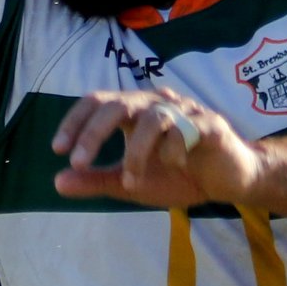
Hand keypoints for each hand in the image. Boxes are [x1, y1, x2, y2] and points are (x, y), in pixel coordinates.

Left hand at [51, 87, 259, 207]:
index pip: (97, 102)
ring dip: (136, 152)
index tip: (58, 149)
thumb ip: (97, 180)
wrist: (229, 182)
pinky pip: (187, 129)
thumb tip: (57, 182)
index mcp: (133, 111)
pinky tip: (174, 166)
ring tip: (131, 182)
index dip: (75, 121)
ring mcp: (183, 110)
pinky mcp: (209, 124)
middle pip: (118, 103)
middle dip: (94, 132)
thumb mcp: (131, 183)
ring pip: (152, 117)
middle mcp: (155, 103)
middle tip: (79, 163)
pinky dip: (173, 150)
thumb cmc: (177, 175)